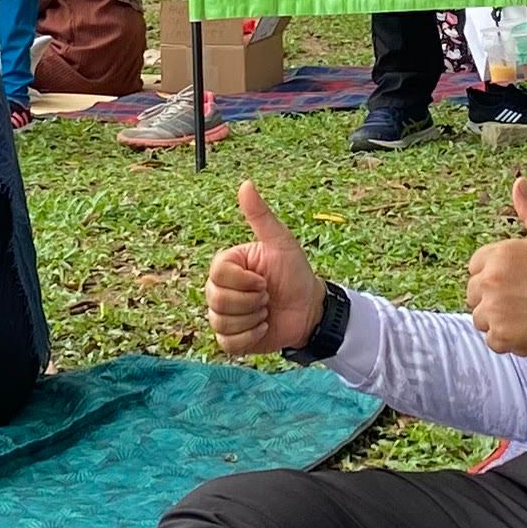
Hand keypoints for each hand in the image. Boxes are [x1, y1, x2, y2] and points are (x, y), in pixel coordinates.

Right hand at [206, 179, 325, 357]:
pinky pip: (228, 343)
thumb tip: (246, 184)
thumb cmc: (295, 273)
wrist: (310, 309)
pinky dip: (250, 337)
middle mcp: (220, 289)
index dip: (243, 281)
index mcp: (228, 265)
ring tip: (267, 312)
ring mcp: (224, 315)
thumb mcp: (281, 242)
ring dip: (252, 319)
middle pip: (216, 300)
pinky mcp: (232, 338)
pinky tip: (264, 328)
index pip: (217, 275)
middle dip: (250, 301)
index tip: (264, 279)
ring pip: (221, 322)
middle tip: (267, 296)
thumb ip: (261, 216)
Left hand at [463, 180, 526, 357]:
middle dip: (493, 297)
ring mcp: (494, 311)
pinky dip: (508, 339)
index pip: (476, 267)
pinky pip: (492, 340)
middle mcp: (490, 281)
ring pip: (481, 318)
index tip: (516, 281)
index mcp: (499, 254)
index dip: (495, 274)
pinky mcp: (502, 337)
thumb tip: (518, 182)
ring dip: (498, 319)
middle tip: (524, 300)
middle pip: (474, 293)